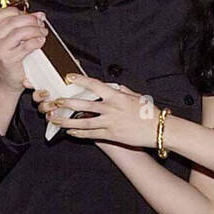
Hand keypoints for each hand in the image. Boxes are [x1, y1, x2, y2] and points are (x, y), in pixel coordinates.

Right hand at [0, 5, 47, 92]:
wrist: (6, 82)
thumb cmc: (8, 60)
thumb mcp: (9, 40)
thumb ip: (19, 26)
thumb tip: (39, 15)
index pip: (1, 13)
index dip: (18, 11)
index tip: (31, 15)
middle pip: (13, 21)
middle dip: (30, 20)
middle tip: (41, 23)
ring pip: (19, 32)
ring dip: (35, 30)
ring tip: (42, 32)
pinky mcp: (8, 59)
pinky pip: (26, 46)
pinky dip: (36, 42)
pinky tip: (41, 41)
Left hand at [40, 74, 159, 147]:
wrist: (158, 129)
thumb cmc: (149, 112)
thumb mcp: (135, 96)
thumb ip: (122, 91)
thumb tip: (113, 87)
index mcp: (116, 96)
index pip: (94, 85)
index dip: (80, 80)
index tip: (68, 77)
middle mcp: (111, 108)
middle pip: (83, 104)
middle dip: (67, 103)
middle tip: (55, 101)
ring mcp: (110, 122)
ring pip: (83, 121)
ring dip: (67, 120)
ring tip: (55, 119)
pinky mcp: (111, 135)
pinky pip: (91, 134)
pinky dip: (79, 133)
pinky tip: (70, 132)